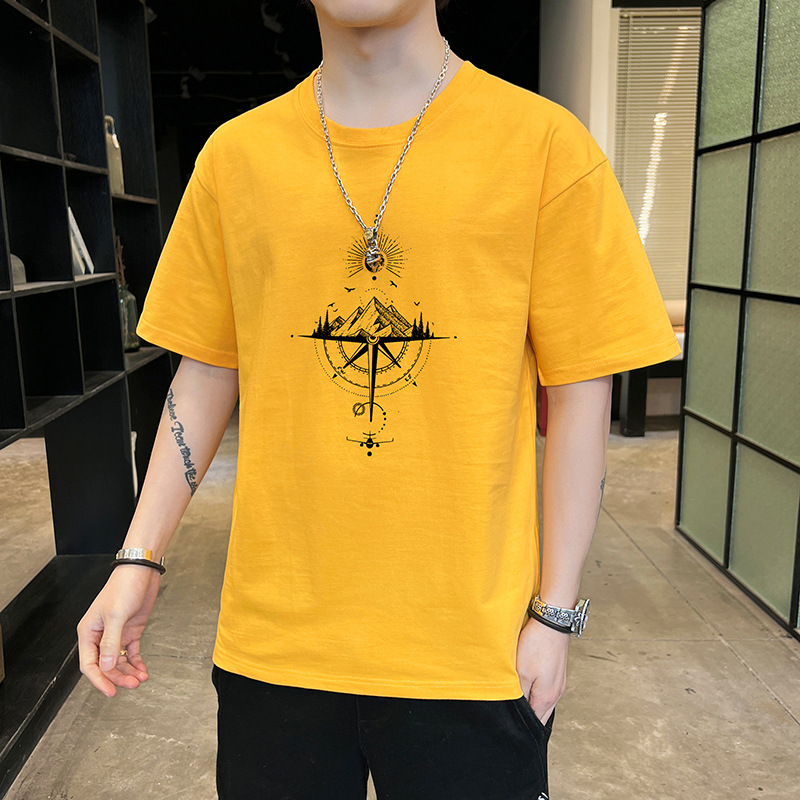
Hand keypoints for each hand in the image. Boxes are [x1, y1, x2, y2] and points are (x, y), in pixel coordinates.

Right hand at [76, 565, 160, 696]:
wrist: (142, 571)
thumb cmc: (124, 586)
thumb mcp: (116, 615)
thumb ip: (111, 641)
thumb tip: (107, 665)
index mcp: (89, 631)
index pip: (89, 664)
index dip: (99, 680)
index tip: (110, 691)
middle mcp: (101, 635)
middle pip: (106, 665)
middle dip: (118, 677)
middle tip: (132, 684)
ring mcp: (117, 633)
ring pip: (119, 661)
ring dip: (128, 672)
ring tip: (140, 678)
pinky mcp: (130, 631)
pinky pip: (130, 652)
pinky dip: (136, 662)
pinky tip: (142, 669)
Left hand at [516, 615, 569, 724]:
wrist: (552, 621)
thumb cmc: (536, 644)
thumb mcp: (520, 671)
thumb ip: (518, 694)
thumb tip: (516, 710)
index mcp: (547, 698)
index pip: (534, 723)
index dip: (521, 726)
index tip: (509, 722)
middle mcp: (557, 694)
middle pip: (541, 715)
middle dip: (527, 716)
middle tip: (511, 712)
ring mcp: (559, 683)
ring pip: (544, 702)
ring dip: (532, 702)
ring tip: (518, 696)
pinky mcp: (558, 672)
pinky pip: (547, 690)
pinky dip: (537, 691)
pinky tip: (528, 682)